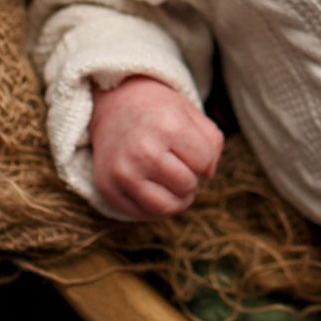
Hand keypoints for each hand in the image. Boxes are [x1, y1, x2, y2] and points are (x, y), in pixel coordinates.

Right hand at [87, 73, 223, 221]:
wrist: (113, 105)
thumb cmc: (158, 111)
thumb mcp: (191, 112)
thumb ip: (212, 143)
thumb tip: (207, 176)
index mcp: (168, 126)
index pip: (204, 162)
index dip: (202, 156)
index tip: (188, 146)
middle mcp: (143, 151)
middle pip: (187, 186)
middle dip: (189, 177)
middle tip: (178, 163)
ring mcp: (122, 172)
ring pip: (166, 207)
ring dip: (176, 199)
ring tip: (171, 182)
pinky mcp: (108, 188)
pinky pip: (144, 215)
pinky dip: (155, 207)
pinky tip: (153, 187)